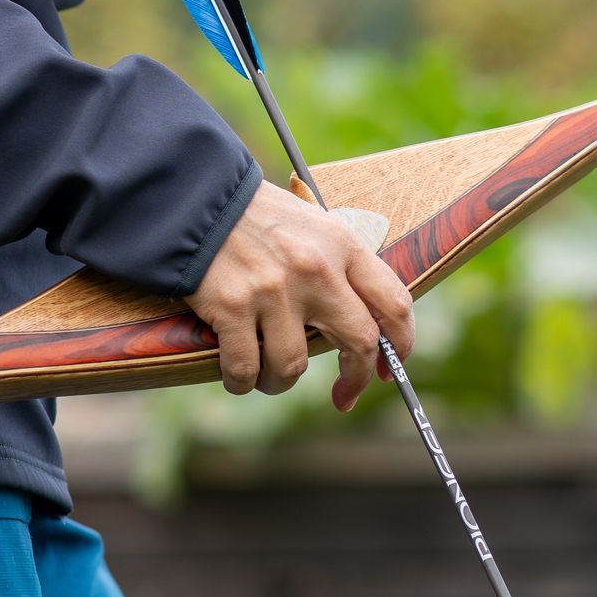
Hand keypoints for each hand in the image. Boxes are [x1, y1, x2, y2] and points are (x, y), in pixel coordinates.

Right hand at [183, 181, 415, 411]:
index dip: (399, 344)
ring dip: (281, 382)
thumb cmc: (255, 216)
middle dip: (356, 378)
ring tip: (269, 377)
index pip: (394, 302)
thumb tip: (362, 319)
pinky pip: (245, 367)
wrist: (196, 200)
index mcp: (342, 245)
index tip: (386, 368)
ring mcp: (274, 290)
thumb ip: (339, 265)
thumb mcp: (312, 224)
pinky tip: (239, 377)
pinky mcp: (232, 306)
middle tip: (345, 395)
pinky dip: (242, 381)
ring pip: (294, 365)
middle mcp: (317, 270)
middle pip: (359, 341)